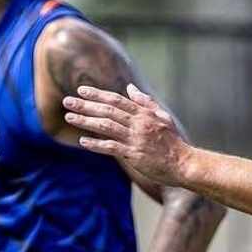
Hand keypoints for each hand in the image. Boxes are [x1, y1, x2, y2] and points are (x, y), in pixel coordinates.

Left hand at [63, 84, 188, 187]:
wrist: (184, 163)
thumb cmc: (173, 141)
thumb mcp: (162, 116)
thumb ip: (145, 102)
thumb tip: (130, 88)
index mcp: (145, 113)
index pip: (117, 100)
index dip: (98, 94)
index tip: (81, 91)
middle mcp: (139, 123)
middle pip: (108, 110)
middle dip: (86, 105)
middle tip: (67, 101)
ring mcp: (136, 138)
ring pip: (106, 126)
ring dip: (86, 121)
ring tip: (69, 117)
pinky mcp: (134, 154)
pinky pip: (111, 147)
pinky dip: (96, 144)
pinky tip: (82, 142)